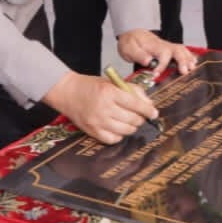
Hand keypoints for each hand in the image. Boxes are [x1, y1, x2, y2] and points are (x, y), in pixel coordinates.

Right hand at [41, 70, 157, 144]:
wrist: (67, 92)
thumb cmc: (90, 86)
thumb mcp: (113, 82)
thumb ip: (133, 91)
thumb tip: (149, 104)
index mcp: (110, 93)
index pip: (136, 104)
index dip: (148, 110)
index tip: (154, 113)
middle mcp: (104, 108)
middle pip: (133, 119)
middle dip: (141, 118)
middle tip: (140, 115)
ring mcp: (98, 122)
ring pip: (125, 131)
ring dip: (132, 127)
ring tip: (130, 121)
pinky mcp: (92, 131)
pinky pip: (113, 139)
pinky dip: (119, 135)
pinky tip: (118, 127)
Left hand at [117, 29, 196, 76]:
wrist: (131, 34)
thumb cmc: (130, 42)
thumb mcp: (128, 48)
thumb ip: (138, 54)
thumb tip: (149, 61)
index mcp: (153, 45)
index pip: (162, 54)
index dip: (162, 65)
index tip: (156, 74)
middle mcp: (163, 45)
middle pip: (177, 50)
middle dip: (182, 61)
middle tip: (185, 71)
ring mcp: (167, 46)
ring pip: (181, 50)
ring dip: (188, 59)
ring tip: (192, 68)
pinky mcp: (168, 49)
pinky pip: (181, 51)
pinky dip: (189, 56)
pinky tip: (194, 62)